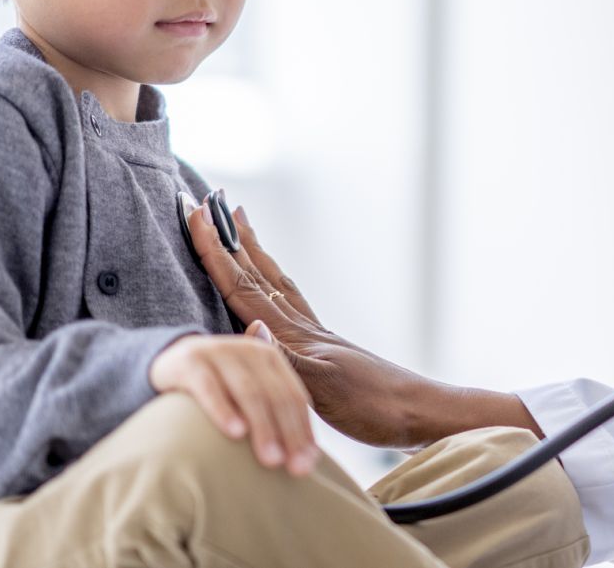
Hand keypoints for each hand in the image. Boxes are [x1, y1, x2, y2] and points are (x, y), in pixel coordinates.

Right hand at [148, 322, 319, 474]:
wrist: (168, 362)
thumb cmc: (219, 388)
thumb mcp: (250, 393)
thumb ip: (277, 415)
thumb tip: (312, 458)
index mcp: (268, 356)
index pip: (293, 394)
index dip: (303, 429)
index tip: (310, 464)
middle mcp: (247, 349)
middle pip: (275, 394)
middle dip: (288, 433)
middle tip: (294, 469)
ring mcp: (217, 351)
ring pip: (248, 390)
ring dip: (263, 426)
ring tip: (271, 459)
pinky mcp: (189, 360)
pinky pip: (209, 386)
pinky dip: (224, 409)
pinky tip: (235, 433)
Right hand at [184, 199, 446, 447]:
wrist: (418, 413)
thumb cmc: (374, 407)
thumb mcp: (325, 390)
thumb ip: (286, 360)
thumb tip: (249, 329)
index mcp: (294, 333)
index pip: (243, 285)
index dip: (216, 252)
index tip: (195, 215)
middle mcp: (301, 326)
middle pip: (256, 272)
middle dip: (230, 239)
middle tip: (211, 201)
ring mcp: (314, 335)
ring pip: (273, 282)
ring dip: (251, 253)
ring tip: (240, 225)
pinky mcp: (324, 349)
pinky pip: (288, 304)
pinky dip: (272, 284)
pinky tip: (272, 289)